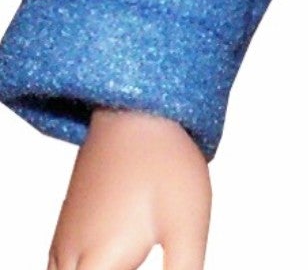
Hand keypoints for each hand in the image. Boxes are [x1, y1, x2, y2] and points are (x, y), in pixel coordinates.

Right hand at [48, 108, 210, 269]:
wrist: (136, 109)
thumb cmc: (164, 164)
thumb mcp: (188, 227)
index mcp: (99, 266)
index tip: (154, 264)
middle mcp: (70, 260)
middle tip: (145, 256)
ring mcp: (62, 245)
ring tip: (133, 257)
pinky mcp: (66, 230)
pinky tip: (117, 262)